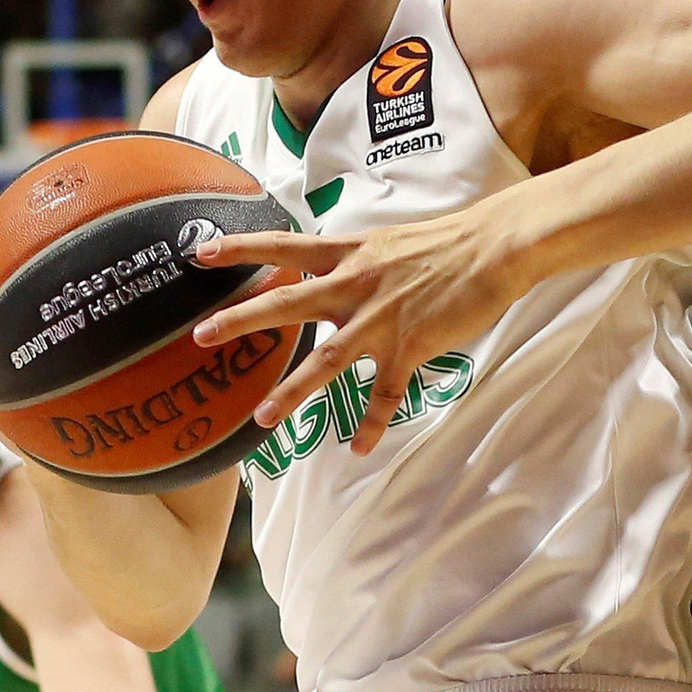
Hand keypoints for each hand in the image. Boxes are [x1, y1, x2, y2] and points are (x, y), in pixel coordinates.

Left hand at [190, 201, 535, 457]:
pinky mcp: (411, 345)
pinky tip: (358, 448)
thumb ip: (353, 260)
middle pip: (287, 301)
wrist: (493, 249)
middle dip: (242, 319)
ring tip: (262, 418)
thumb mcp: (387, 242)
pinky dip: (371, 423)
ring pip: (327, 360)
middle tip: (201, 335)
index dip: (241, 247)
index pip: (283, 245)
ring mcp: (382, 318)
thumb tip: (327, 269)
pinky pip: (384, 394)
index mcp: (348, 254)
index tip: (199, 251)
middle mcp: (355, 284)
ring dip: (292, 391)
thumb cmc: (446, 244)